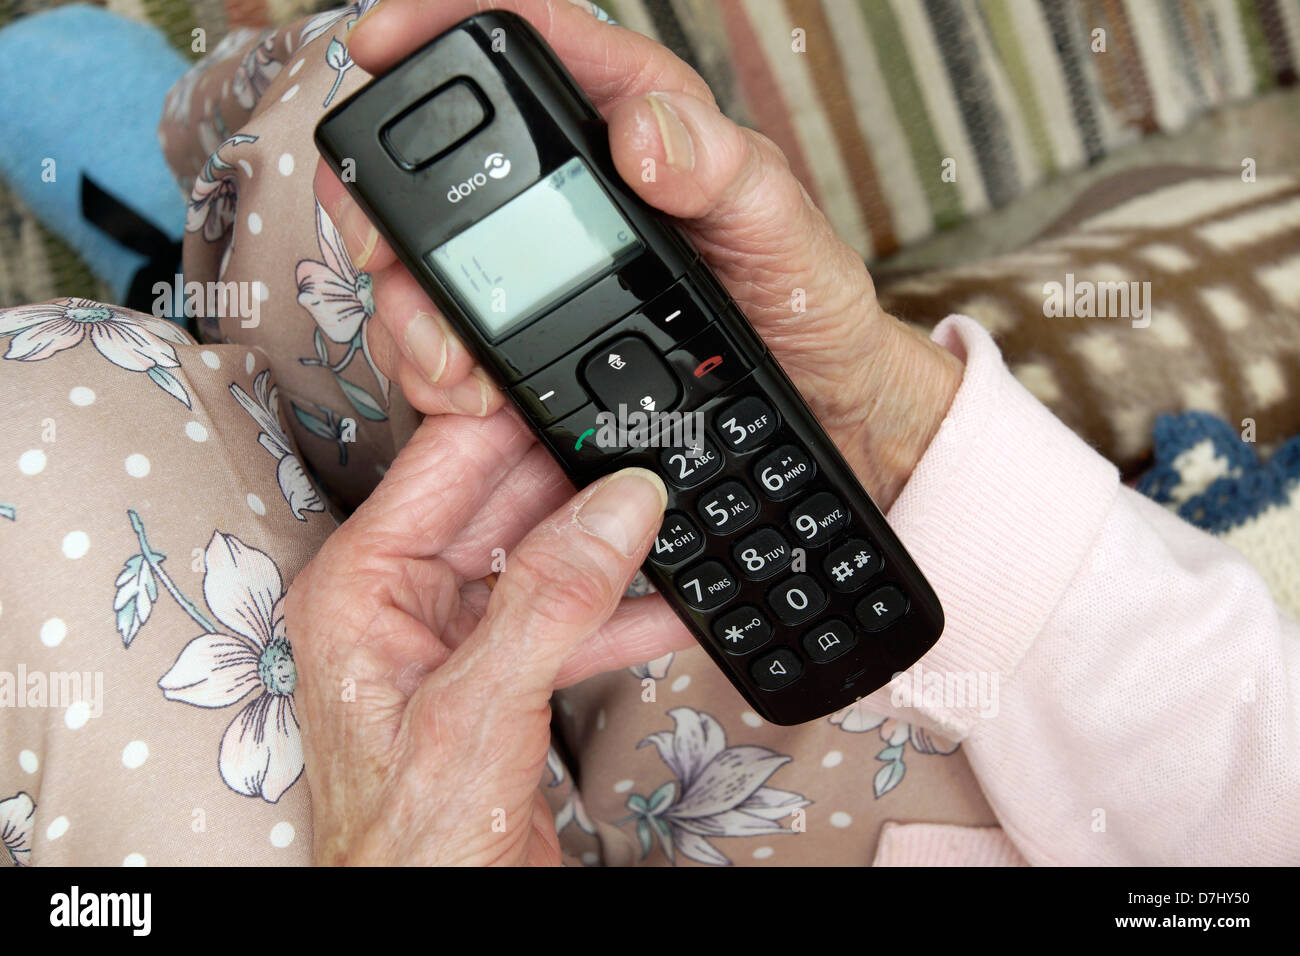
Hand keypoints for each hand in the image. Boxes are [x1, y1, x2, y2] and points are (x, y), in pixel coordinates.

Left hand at [287, 411, 682, 864]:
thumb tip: (617, 506)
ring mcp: (456, 637)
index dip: (516, 414)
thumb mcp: (478, 709)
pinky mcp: (503, 675)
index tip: (587, 382)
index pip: (445, 462)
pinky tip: (679, 594)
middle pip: (505, 502)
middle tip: (653, 444)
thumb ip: (549, 600)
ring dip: (614, 544)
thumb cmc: (411, 846)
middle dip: (580, 478)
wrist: (438, 924)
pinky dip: (623, 610)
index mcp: (362, 587)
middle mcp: (403, 601)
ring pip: (546, 558)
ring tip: (681, 510)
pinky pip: (568, 618)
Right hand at [317, 0, 961, 508]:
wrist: (815, 396)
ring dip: (409, 306)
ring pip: (430, 257)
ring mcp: (545, 259)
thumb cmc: (805, 300)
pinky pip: (456, 333)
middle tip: (386, 253)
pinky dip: (437, 364)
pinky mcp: (534, 330)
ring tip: (448, 361)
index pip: (531, 36)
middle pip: (444, 161)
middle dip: (387, 202)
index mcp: (637, 120)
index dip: (444, 17)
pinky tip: (463, 391)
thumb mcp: (784, 232)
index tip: (382, 41)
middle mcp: (576, 180)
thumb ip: (724, 172)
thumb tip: (642, 134)